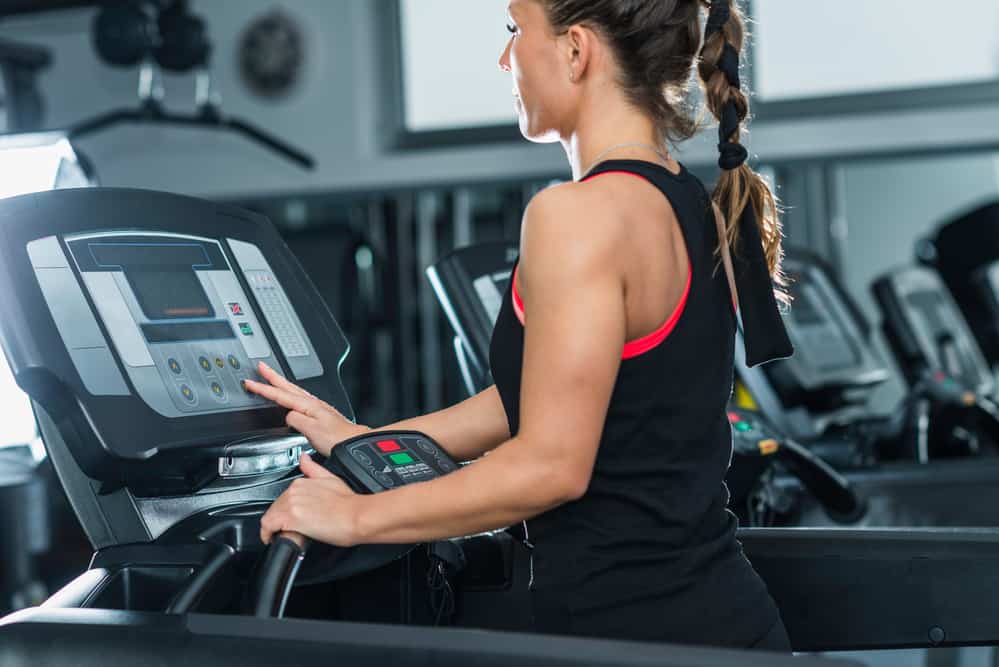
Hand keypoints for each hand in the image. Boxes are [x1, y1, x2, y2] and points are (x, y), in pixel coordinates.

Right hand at [243, 361, 368, 455]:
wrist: (354, 442)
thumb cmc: (337, 439)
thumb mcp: (311, 431)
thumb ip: (296, 420)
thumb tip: (287, 416)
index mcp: (308, 406)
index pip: (280, 394)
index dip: (263, 388)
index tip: (250, 382)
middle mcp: (313, 403)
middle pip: (287, 387)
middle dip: (272, 376)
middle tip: (260, 366)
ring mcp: (317, 407)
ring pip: (294, 391)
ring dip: (281, 383)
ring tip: (272, 377)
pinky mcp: (321, 413)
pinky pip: (300, 398)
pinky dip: (291, 393)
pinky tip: (292, 396)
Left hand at [260, 454, 362, 546]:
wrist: (357, 516)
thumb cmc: (349, 503)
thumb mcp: (331, 479)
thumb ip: (313, 468)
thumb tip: (304, 458)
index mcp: (302, 482)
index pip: (283, 498)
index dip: (285, 510)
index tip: (290, 518)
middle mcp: (294, 491)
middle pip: (276, 507)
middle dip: (280, 518)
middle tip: (289, 529)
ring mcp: (291, 504)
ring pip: (270, 516)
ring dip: (274, 526)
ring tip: (284, 535)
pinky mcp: (290, 518)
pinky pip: (268, 526)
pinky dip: (267, 534)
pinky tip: (273, 539)